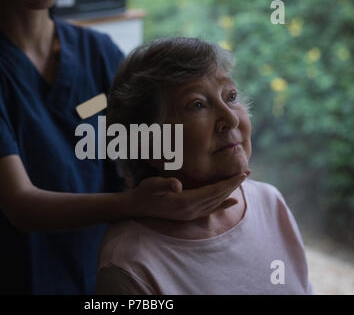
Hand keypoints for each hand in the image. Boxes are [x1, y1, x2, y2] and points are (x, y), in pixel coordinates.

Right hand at [127, 171, 249, 220]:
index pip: (214, 191)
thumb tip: (177, 185)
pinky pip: (211, 210)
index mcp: (186, 201)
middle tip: (248, 171)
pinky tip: (233, 202)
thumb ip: (165, 184)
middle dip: (234, 184)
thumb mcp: (152, 185)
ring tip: (242, 181)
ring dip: (230, 192)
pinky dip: (223, 205)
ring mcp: (191, 214)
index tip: (242, 173)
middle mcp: (192, 210)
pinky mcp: (189, 215)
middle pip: (219, 196)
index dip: (229, 182)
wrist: (138, 207)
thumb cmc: (145, 192)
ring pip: (217, 202)